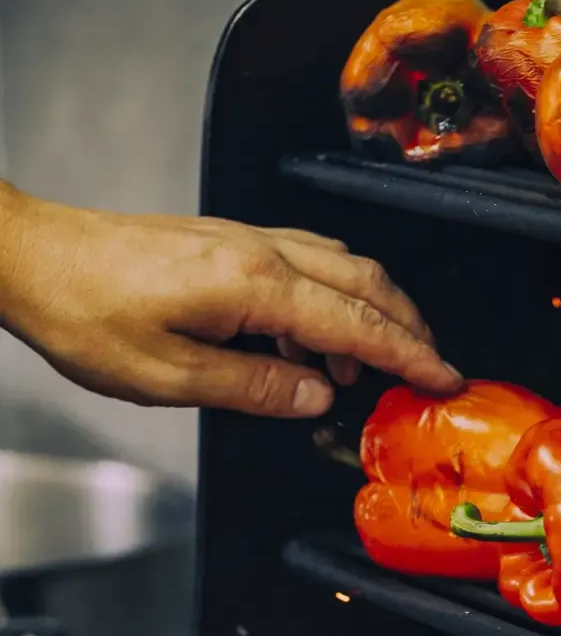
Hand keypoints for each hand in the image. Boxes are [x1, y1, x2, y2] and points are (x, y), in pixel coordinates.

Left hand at [0, 182, 461, 416]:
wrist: (33, 258)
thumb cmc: (86, 313)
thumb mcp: (171, 377)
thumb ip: (255, 388)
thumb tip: (318, 396)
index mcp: (252, 285)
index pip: (356, 322)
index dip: (408, 355)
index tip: (444, 378)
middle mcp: (258, 250)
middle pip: (364, 281)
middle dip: (407, 327)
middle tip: (432, 369)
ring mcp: (244, 239)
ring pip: (339, 267)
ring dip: (369, 314)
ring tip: (367, 371)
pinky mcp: (227, 242)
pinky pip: (304, 264)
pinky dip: (329, 301)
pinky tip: (311, 343)